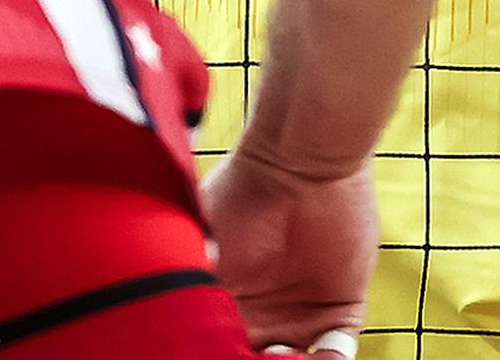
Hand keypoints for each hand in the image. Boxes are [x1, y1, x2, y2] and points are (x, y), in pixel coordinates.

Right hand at [203, 144, 377, 351]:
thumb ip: (188, 284)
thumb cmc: (239, 193)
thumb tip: (157, 320)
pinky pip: (338, 350)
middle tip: (255, 358)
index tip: (210, 353)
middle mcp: (260, 317)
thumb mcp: (198, 246)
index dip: (212, 352)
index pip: (215, 345)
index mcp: (221, 306)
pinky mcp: (342, 304)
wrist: (299, 159)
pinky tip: (317, 359)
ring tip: (277, 358)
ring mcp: (301, 313)